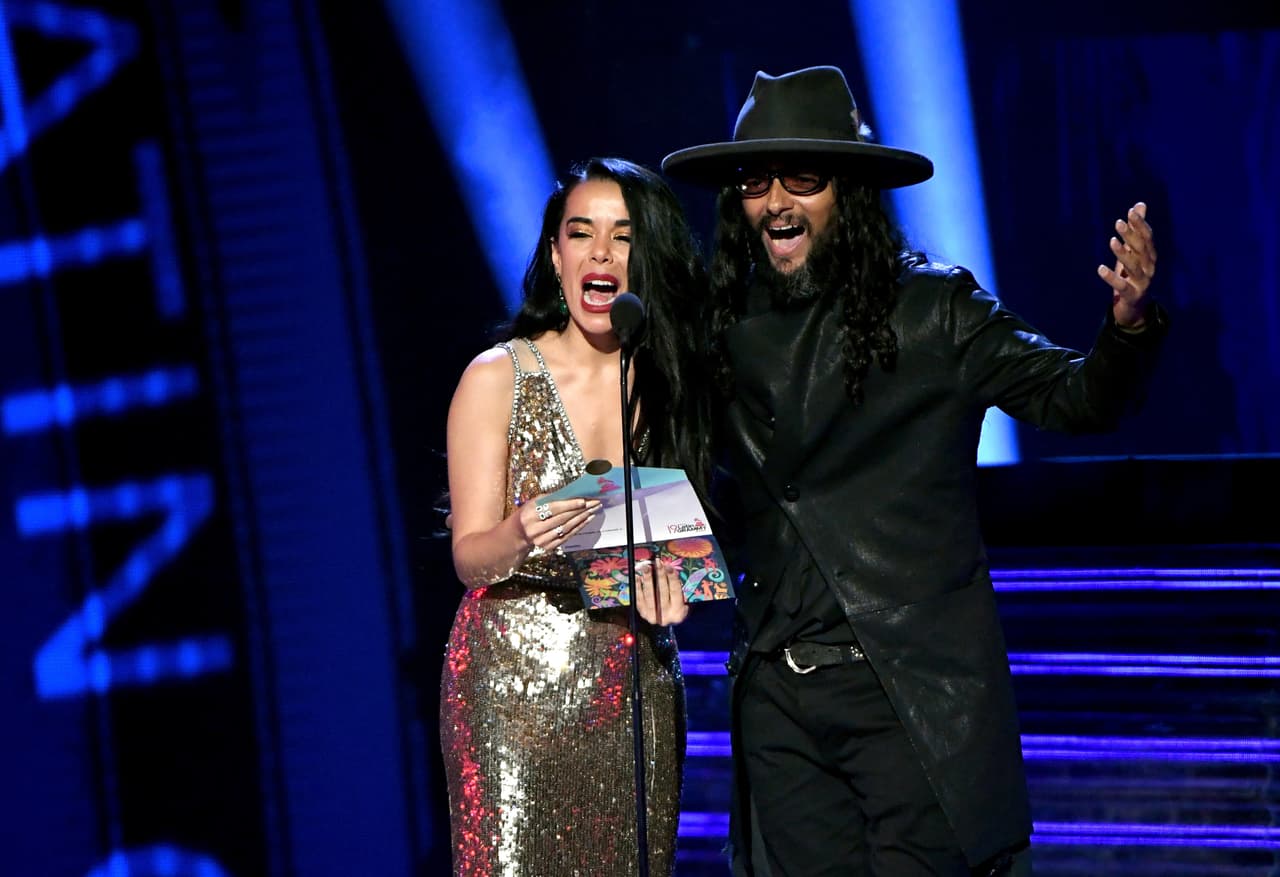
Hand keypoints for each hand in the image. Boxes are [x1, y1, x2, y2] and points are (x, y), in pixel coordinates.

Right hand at [517, 496, 599, 551]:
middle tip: (594, 503)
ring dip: (582, 519)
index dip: (569, 504)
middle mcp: (534, 529)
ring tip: (593, 510)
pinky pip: (567, 536)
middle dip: (580, 510)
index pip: (553, 508)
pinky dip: (578, 527)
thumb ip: (552, 498)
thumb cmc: (530, 512)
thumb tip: (574, 494)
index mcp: (530, 514)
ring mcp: (542, 540)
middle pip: (562, 518)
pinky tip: (586, 520)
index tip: (583, 500)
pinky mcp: (549, 547)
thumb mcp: (535, 502)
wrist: (519, 532)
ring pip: (566, 528)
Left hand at [633, 558, 689, 625]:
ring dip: (647, 580)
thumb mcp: (682, 600)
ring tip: (646, 568)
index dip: (672, 578)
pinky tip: (638, 577)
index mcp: (678, 611)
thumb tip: (668, 568)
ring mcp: (653, 616)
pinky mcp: (643, 614)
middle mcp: (666, 615)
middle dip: (659, 576)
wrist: (667, 622)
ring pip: (649, 595)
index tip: (668, 566)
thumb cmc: (675, 607)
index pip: (675, 592)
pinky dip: (638, 587)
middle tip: (657, 563)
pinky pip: (639, 599)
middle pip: (662, 593)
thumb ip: (676, 587)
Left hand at [1098, 201, 1156, 327]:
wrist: (1134, 306)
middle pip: (1141, 249)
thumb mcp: (1133, 252)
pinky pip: (1122, 286)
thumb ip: (1136, 229)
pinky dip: (1111, 277)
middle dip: (1131, 235)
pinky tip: (1100, 269)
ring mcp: (1142, 282)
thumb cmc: (1131, 275)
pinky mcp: (1132, 295)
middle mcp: (1149, 267)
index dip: (1140, 225)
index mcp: (1149, 256)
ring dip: (1123, 253)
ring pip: (1134, 266)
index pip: (1147, 237)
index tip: (1130, 211)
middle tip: (1118, 222)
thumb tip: (1140, 205)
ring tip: (1111, 241)